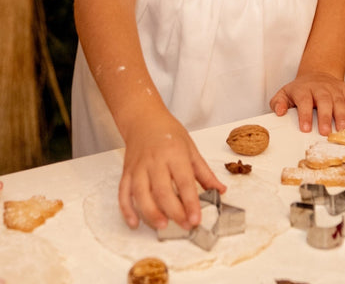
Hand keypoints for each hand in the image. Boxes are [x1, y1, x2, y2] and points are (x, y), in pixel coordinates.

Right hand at [119, 112, 225, 230]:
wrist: (144, 119)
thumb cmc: (169, 133)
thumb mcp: (191, 149)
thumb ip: (205, 173)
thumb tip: (220, 190)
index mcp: (175, 153)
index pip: (184, 181)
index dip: (190, 202)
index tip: (196, 218)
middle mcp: (155, 161)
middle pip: (162, 190)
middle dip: (174, 211)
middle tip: (185, 225)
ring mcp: (139, 167)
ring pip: (141, 194)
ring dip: (151, 213)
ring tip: (162, 226)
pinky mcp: (127, 172)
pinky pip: (123, 193)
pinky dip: (127, 210)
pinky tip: (134, 222)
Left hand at [270, 71, 344, 134]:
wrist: (317, 74)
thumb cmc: (300, 89)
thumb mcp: (285, 93)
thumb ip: (278, 103)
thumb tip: (279, 112)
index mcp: (303, 89)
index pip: (304, 100)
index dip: (305, 115)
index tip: (305, 128)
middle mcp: (320, 87)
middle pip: (324, 100)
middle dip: (325, 117)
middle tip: (325, 132)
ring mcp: (333, 88)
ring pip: (339, 100)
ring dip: (341, 115)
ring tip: (342, 129)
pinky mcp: (344, 89)